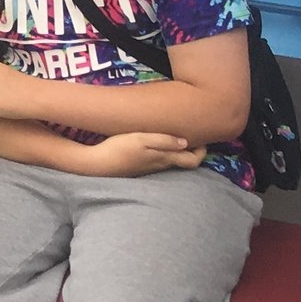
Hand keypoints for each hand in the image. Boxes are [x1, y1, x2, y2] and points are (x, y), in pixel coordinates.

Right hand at [81, 131, 206, 176]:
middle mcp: (161, 166)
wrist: (96, 164)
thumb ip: (164, 140)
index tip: (203, 137)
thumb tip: (186, 142)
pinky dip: (165, 152)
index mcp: (164, 159)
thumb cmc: (119, 149)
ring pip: (172, 160)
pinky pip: (159, 160)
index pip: (193, 161)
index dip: (202, 151)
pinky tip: (157, 142)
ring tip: (177, 134)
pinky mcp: (139, 166)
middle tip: (194, 134)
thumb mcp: (142, 140)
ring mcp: (150, 168)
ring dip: (178, 150)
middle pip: (184, 162)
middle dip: (193, 150)